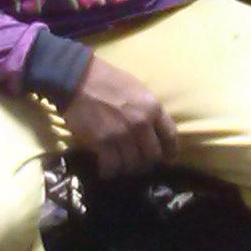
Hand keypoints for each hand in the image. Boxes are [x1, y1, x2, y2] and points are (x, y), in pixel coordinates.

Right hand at [58, 55, 175, 179]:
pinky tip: (106, 170)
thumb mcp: (138, 89)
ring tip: (122, 167)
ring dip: (128, 169)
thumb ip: (148, 109)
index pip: (170, 136)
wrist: (79, 79)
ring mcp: (122, 135)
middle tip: (140, 164)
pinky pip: (111, 167)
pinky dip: (110, 171)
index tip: (168, 158)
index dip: (170, 151)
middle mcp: (141, 123)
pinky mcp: (102, 143)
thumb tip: (153, 128)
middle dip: (147, 163)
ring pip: (133, 165)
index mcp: (153, 107)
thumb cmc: (109, 79)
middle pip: (152, 156)